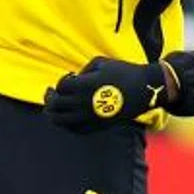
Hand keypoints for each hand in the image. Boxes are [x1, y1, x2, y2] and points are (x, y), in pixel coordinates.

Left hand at [45, 57, 171, 131]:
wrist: (144, 90)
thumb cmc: (123, 72)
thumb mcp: (100, 63)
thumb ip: (82, 71)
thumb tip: (72, 81)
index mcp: (84, 86)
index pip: (60, 87)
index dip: (61, 82)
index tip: (70, 78)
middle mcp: (84, 103)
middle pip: (55, 105)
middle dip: (50, 98)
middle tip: (50, 93)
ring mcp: (89, 117)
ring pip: (59, 121)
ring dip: (53, 113)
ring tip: (53, 108)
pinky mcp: (97, 126)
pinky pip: (74, 130)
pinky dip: (67, 124)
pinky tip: (68, 117)